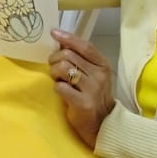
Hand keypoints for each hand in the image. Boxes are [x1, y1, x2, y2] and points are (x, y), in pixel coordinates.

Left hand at [49, 29, 115, 148]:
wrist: (102, 124)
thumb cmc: (93, 96)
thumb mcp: (92, 75)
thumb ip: (80, 59)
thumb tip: (61, 42)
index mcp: (103, 65)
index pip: (85, 46)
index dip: (68, 38)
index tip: (54, 33)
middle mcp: (99, 75)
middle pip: (68, 56)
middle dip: (54, 59)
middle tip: (54, 68)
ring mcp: (92, 89)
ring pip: (63, 68)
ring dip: (54, 73)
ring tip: (58, 80)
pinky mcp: (83, 103)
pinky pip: (60, 87)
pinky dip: (57, 88)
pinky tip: (62, 92)